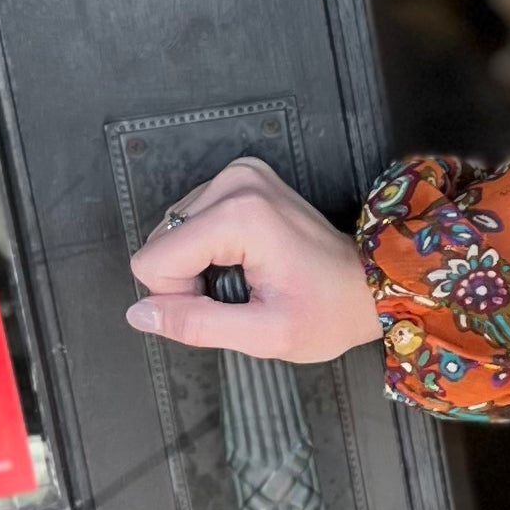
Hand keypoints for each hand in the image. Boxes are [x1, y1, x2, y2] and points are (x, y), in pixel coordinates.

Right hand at [127, 154, 381, 365]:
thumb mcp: (264, 334)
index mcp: (239, 214)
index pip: (154, 261)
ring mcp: (240, 174)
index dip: (179, 297)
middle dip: (188, 278)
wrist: (371, 285)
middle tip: (240, 293)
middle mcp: (236, 182)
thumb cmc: (327, 313)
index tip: (225, 305)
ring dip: (198, 263)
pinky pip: (192, 219)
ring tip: (246, 276)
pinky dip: (208, 246)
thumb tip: (139, 313)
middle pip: (161, 242)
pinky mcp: (242, 177)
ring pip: (173, 232)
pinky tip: (244, 258)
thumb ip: (197, 325)